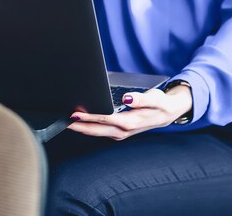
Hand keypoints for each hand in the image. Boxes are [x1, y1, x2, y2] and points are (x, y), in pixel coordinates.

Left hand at [67, 86, 191, 140]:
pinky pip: (100, 131)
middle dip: (78, 126)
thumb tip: (127, 98)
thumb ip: (142, 99)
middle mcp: (124, 130)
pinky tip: (81, 123)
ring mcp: (120, 133)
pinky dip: (89, 128)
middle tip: (62, 120)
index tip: (74, 114)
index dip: (88, 117)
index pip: (104, 119)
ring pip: (96, 132)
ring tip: (67, 121)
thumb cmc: (160, 104)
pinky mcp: (119, 131)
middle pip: (96, 130)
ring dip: (82, 128)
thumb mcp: (156, 98)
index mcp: (131, 122)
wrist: (168, 113)